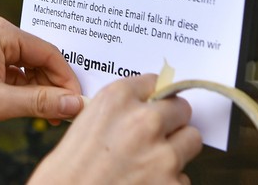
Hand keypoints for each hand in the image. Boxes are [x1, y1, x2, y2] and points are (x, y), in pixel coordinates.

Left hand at [0, 15, 82, 132]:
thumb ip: (40, 103)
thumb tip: (74, 104)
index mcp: (1, 33)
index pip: (48, 53)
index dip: (66, 79)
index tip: (77, 102)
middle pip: (40, 61)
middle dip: (54, 88)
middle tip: (67, 114)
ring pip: (28, 72)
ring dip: (40, 93)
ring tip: (51, 118)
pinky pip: (14, 79)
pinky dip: (25, 95)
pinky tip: (32, 112)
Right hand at [29, 74, 202, 184]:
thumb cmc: (66, 173)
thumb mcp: (87, 123)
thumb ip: (119, 111)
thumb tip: (146, 107)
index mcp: (117, 99)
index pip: (156, 82)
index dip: (154, 98)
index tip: (153, 106)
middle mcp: (144, 121)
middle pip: (181, 108)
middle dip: (171, 123)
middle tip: (155, 138)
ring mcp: (162, 154)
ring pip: (191, 140)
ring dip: (175, 151)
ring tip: (150, 165)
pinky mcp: (172, 184)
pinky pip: (183, 177)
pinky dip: (168, 183)